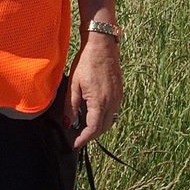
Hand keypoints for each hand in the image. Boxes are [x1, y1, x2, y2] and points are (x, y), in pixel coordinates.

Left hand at [67, 32, 122, 149]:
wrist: (102, 45)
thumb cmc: (86, 62)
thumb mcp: (74, 84)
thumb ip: (71, 106)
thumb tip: (69, 123)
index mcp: (99, 102)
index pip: (93, 129)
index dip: (83, 139)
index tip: (75, 144)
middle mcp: (112, 102)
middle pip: (103, 128)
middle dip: (91, 135)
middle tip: (78, 137)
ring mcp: (118, 98)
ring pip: (110, 121)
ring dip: (98, 127)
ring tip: (84, 127)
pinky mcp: (120, 92)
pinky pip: (113, 112)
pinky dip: (104, 118)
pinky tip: (94, 113)